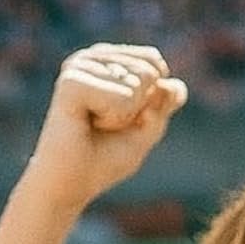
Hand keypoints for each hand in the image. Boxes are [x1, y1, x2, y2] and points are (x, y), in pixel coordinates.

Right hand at [25, 43, 187, 209]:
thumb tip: (174, 86)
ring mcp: (78, 66)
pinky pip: (123, 98)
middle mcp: (91, 58)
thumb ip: (163, 106)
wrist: (70, 185)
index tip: (119, 120)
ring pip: (139, 83)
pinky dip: (114, 119)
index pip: (155, 64)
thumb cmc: (102, 160)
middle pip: (150, 72)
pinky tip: (87, 124)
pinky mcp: (71, 81)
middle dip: (138, 109)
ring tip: (93, 126)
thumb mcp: (144, 131)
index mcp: (105, 61)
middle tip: (104, 126)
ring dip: (124, 116)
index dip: (150, 102)